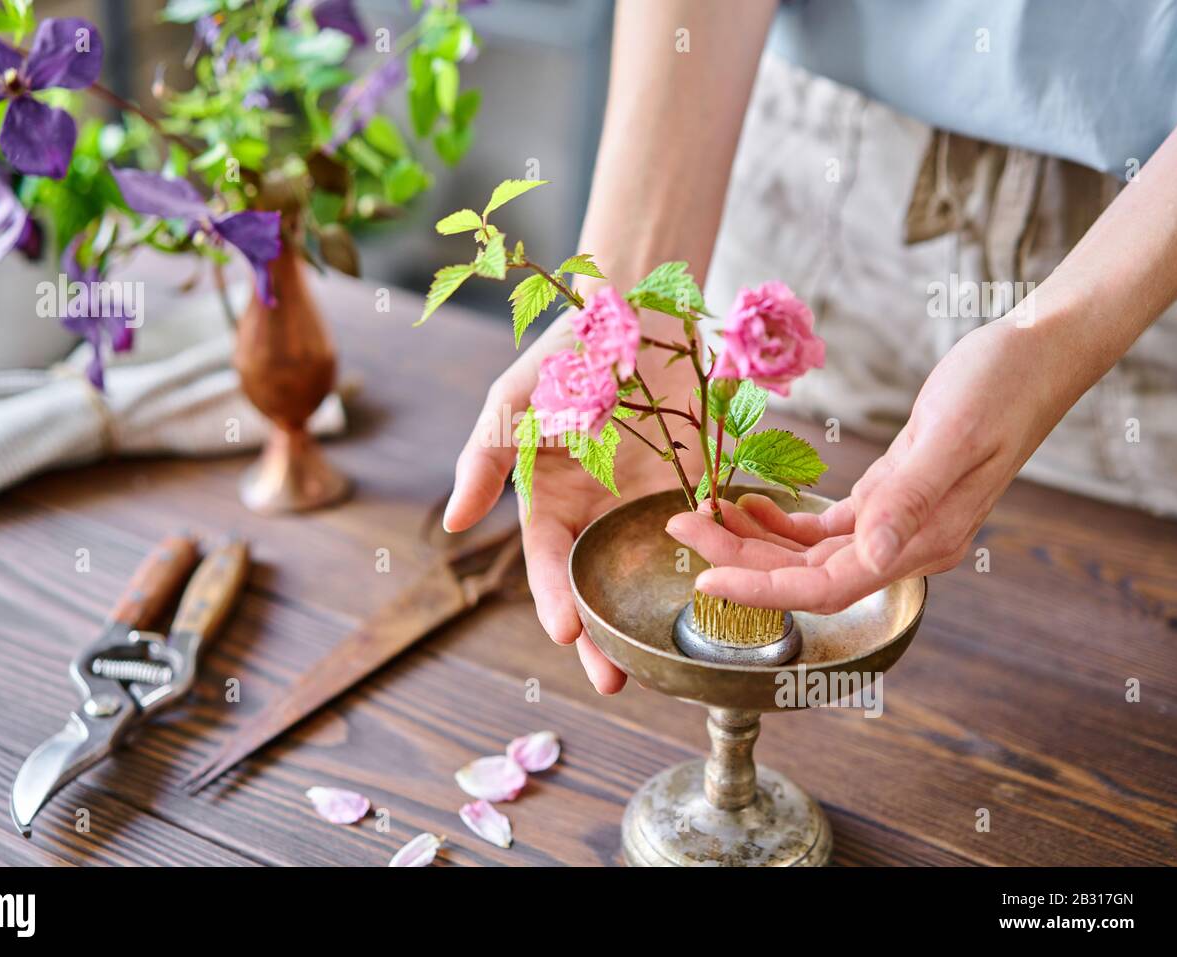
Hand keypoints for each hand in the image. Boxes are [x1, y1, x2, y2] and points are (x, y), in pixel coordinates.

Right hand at [445, 313, 698, 693]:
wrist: (635, 310)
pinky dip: (712, 571)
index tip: (565, 631)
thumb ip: (484, 462)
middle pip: (598, 587)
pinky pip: (707, 537)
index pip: (548, 562)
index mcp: (553, 501)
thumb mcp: (513, 405)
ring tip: (664, 661)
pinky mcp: (698, 489)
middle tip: (612, 681)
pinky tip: (722, 602)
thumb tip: (454, 526)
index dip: (553, 597)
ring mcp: (649, 506)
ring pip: (650, 575)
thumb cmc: (563, 354)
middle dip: (603, 637)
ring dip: (654, 618)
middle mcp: (599, 514)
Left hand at [666, 320, 1066, 610]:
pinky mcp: (889, 495)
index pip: (827, 587)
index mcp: (923, 540)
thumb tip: (870, 555)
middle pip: (807, 574)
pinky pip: (825, 526)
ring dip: (753, 539)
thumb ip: (909, 498)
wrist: (1035, 352)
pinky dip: (782, 519)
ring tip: (701, 512)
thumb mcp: (951, 435)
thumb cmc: (1001, 385)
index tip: (706, 577)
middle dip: (740, 557)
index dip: (763, 589)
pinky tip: (749, 503)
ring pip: (809, 552)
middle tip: (680, 524)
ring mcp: (898, 522)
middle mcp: (907, 542)